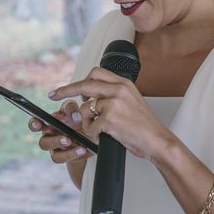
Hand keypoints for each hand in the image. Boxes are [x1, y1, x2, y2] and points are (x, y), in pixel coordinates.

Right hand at [29, 99, 92, 163]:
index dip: (34, 124)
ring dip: (67, 153)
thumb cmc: (79, 118)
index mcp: (49, 123)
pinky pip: (66, 161)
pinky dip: (75, 156)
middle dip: (55, 142)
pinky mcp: (65, 158)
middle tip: (67, 140)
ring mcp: (57, 149)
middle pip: (43, 143)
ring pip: (54, 156)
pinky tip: (84, 150)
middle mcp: (50, 137)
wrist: (92, 134)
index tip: (37, 124)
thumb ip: (71, 108)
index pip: (35, 123)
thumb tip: (74, 116)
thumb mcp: (76, 109)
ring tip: (81, 148)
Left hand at [49, 67, 173, 160]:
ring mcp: (114, 103)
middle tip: (54, 95)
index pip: (96, 73)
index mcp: (124, 83)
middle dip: (66, 90)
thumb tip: (88, 97)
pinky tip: (105, 136)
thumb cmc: (144, 126)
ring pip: (85, 108)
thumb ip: (112, 95)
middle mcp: (119, 90)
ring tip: (99, 129)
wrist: (158, 141)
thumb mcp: (131, 101)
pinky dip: (93, 134)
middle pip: (85, 85)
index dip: (79, 80)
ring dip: (86, 121)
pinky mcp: (110, 119)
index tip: (67, 87)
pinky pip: (90, 126)